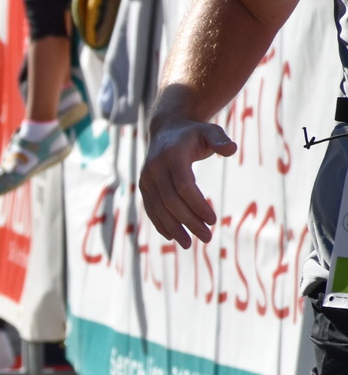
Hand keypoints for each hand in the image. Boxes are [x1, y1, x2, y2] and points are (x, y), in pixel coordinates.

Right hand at [138, 117, 236, 248]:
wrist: (167, 129)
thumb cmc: (195, 134)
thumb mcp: (210, 132)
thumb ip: (220, 141)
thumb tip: (232, 149)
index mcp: (171, 155)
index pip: (183, 186)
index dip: (197, 205)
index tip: (213, 220)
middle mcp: (155, 168)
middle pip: (171, 201)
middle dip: (189, 222)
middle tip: (207, 237)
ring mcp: (146, 178)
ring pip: (159, 209)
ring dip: (174, 228)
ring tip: (188, 244)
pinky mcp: (143, 186)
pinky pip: (151, 209)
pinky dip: (160, 224)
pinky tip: (173, 236)